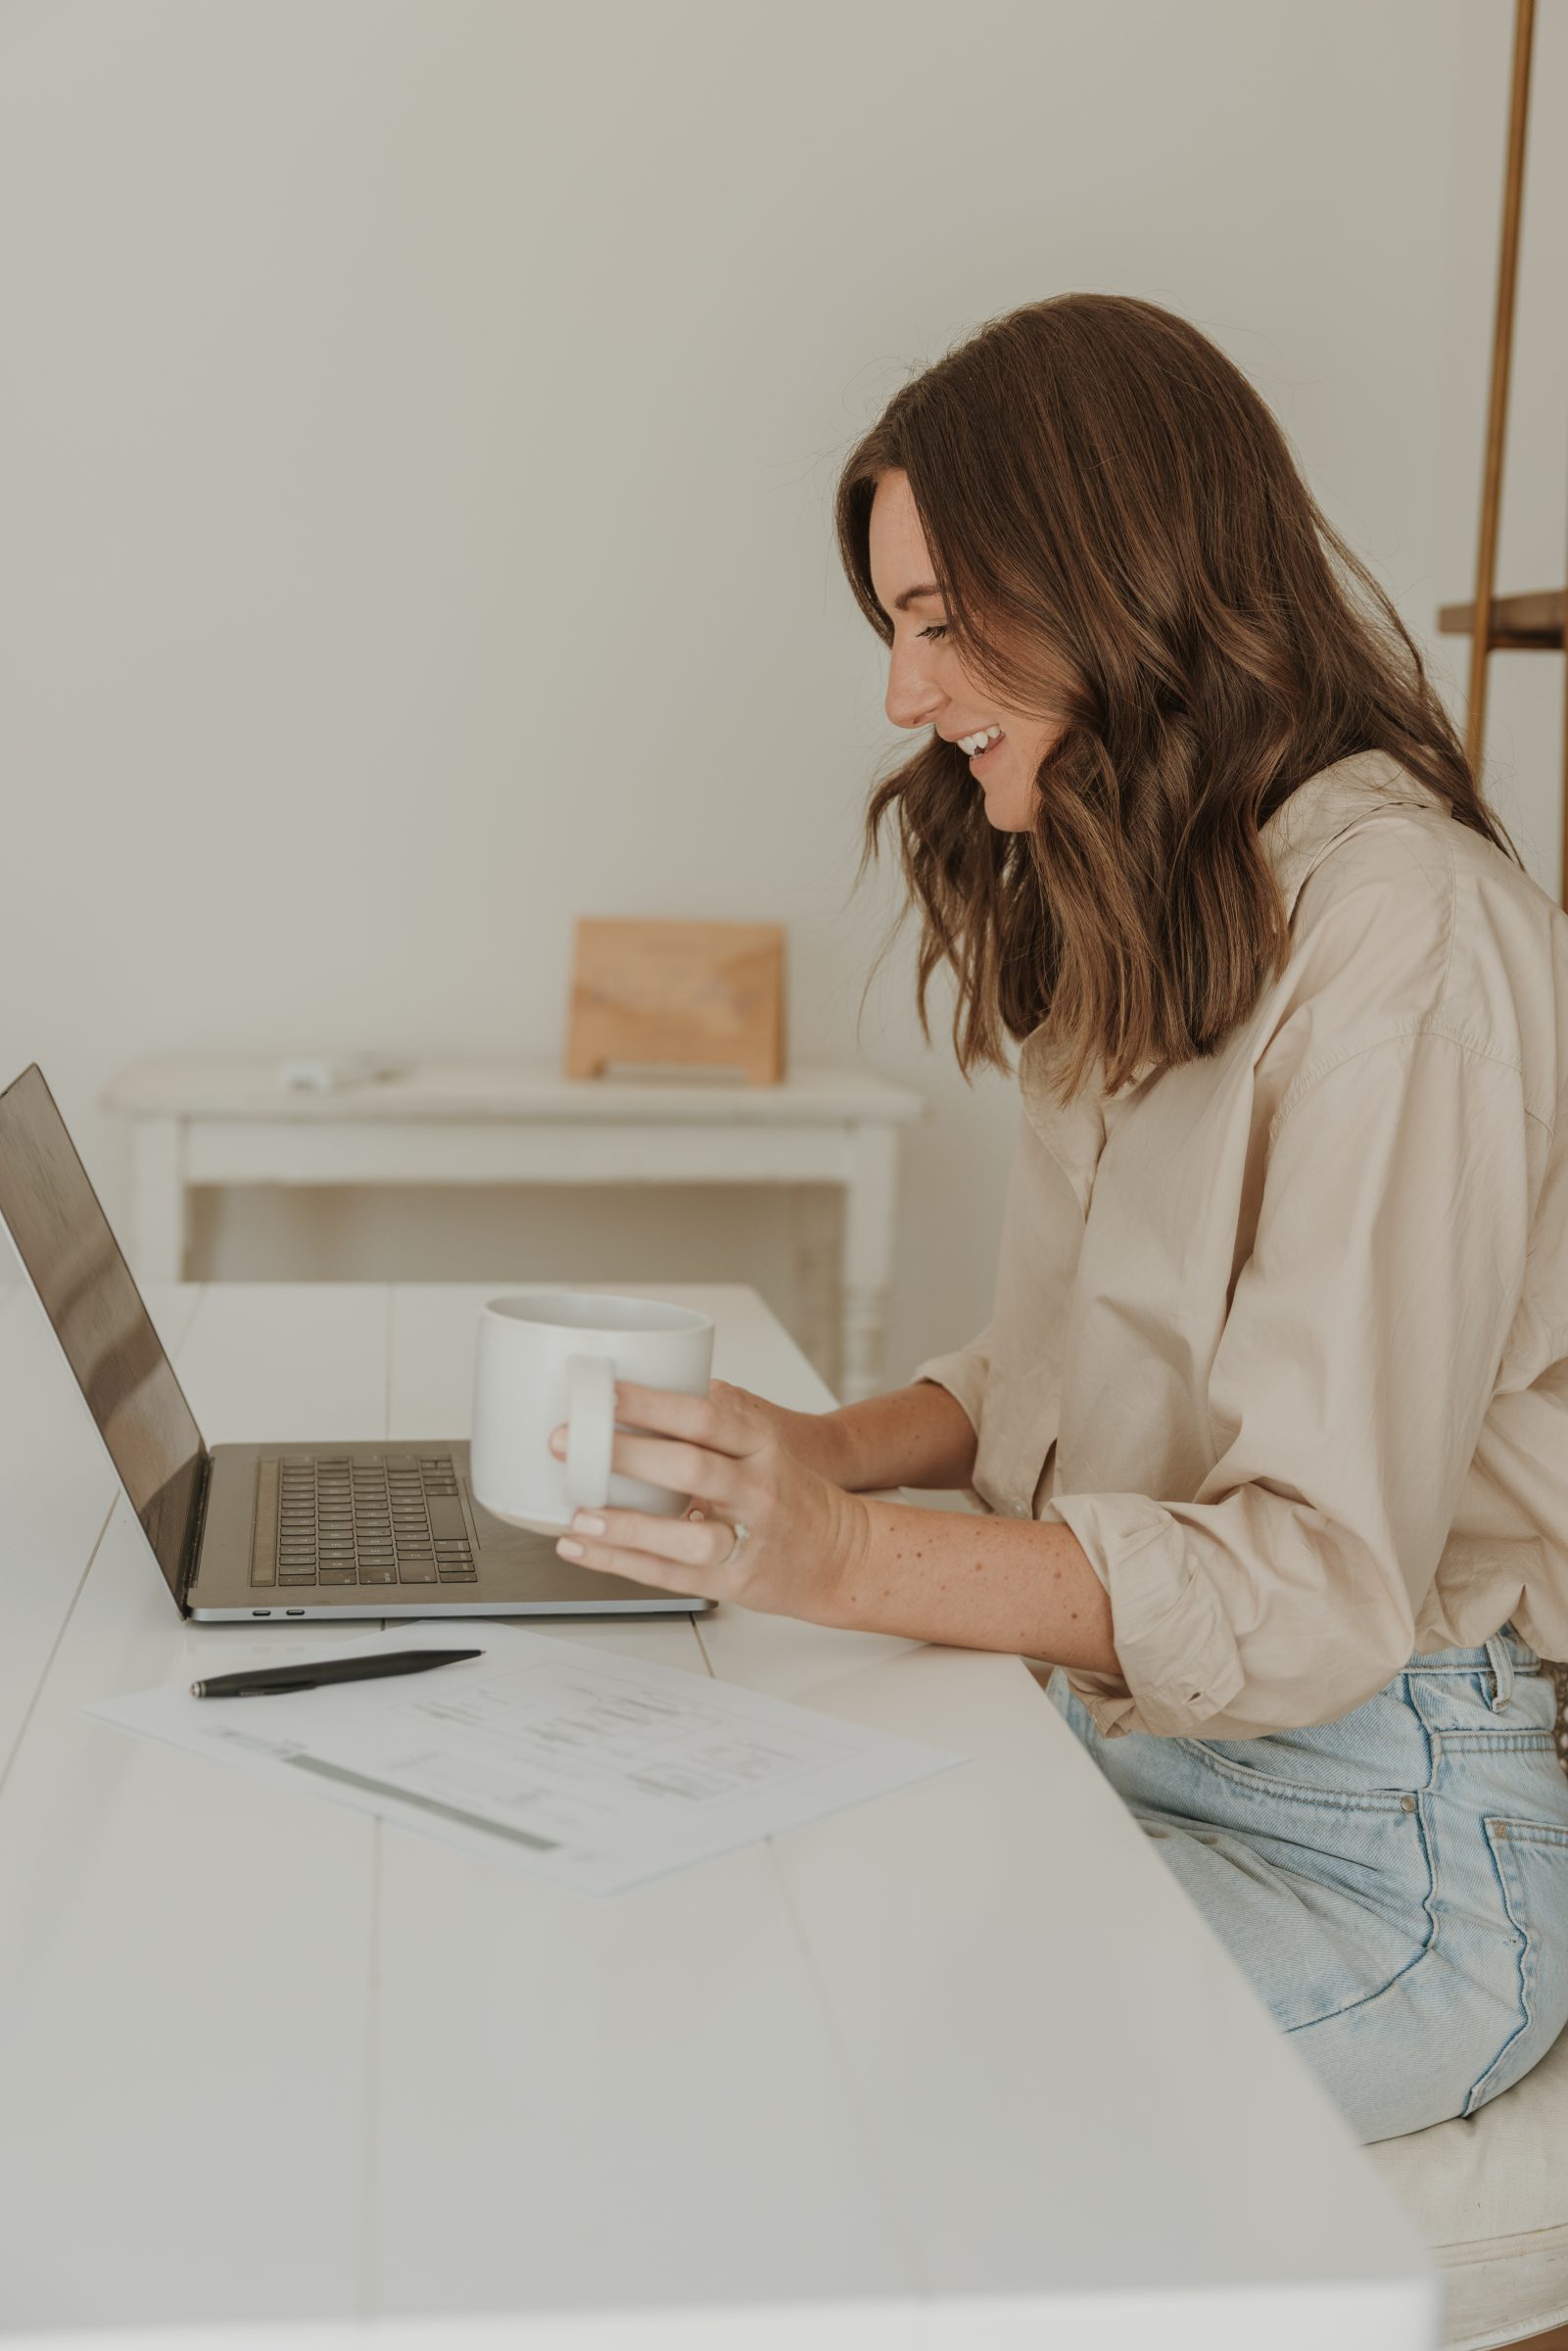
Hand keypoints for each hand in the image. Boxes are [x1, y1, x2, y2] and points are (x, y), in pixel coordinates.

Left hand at [546, 1377, 869, 1617]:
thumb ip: (715, 1417)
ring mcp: (747, 1540)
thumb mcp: (764, 1443)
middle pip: (691, 1468)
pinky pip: (671, 1575)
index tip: (604, 1393)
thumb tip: (651, 1382)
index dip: (652, 1404)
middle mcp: (757, 1491)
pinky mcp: (733, 1581)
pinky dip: (621, 1563)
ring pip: (686, 1534)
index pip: (705, 1417)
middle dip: (626, 1455)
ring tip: (578, 1514)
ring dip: (627, 1525)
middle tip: (569, 1443)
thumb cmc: (791, 1493)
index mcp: (762, 1446)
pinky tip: (582, 1548)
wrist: (844, 1555)